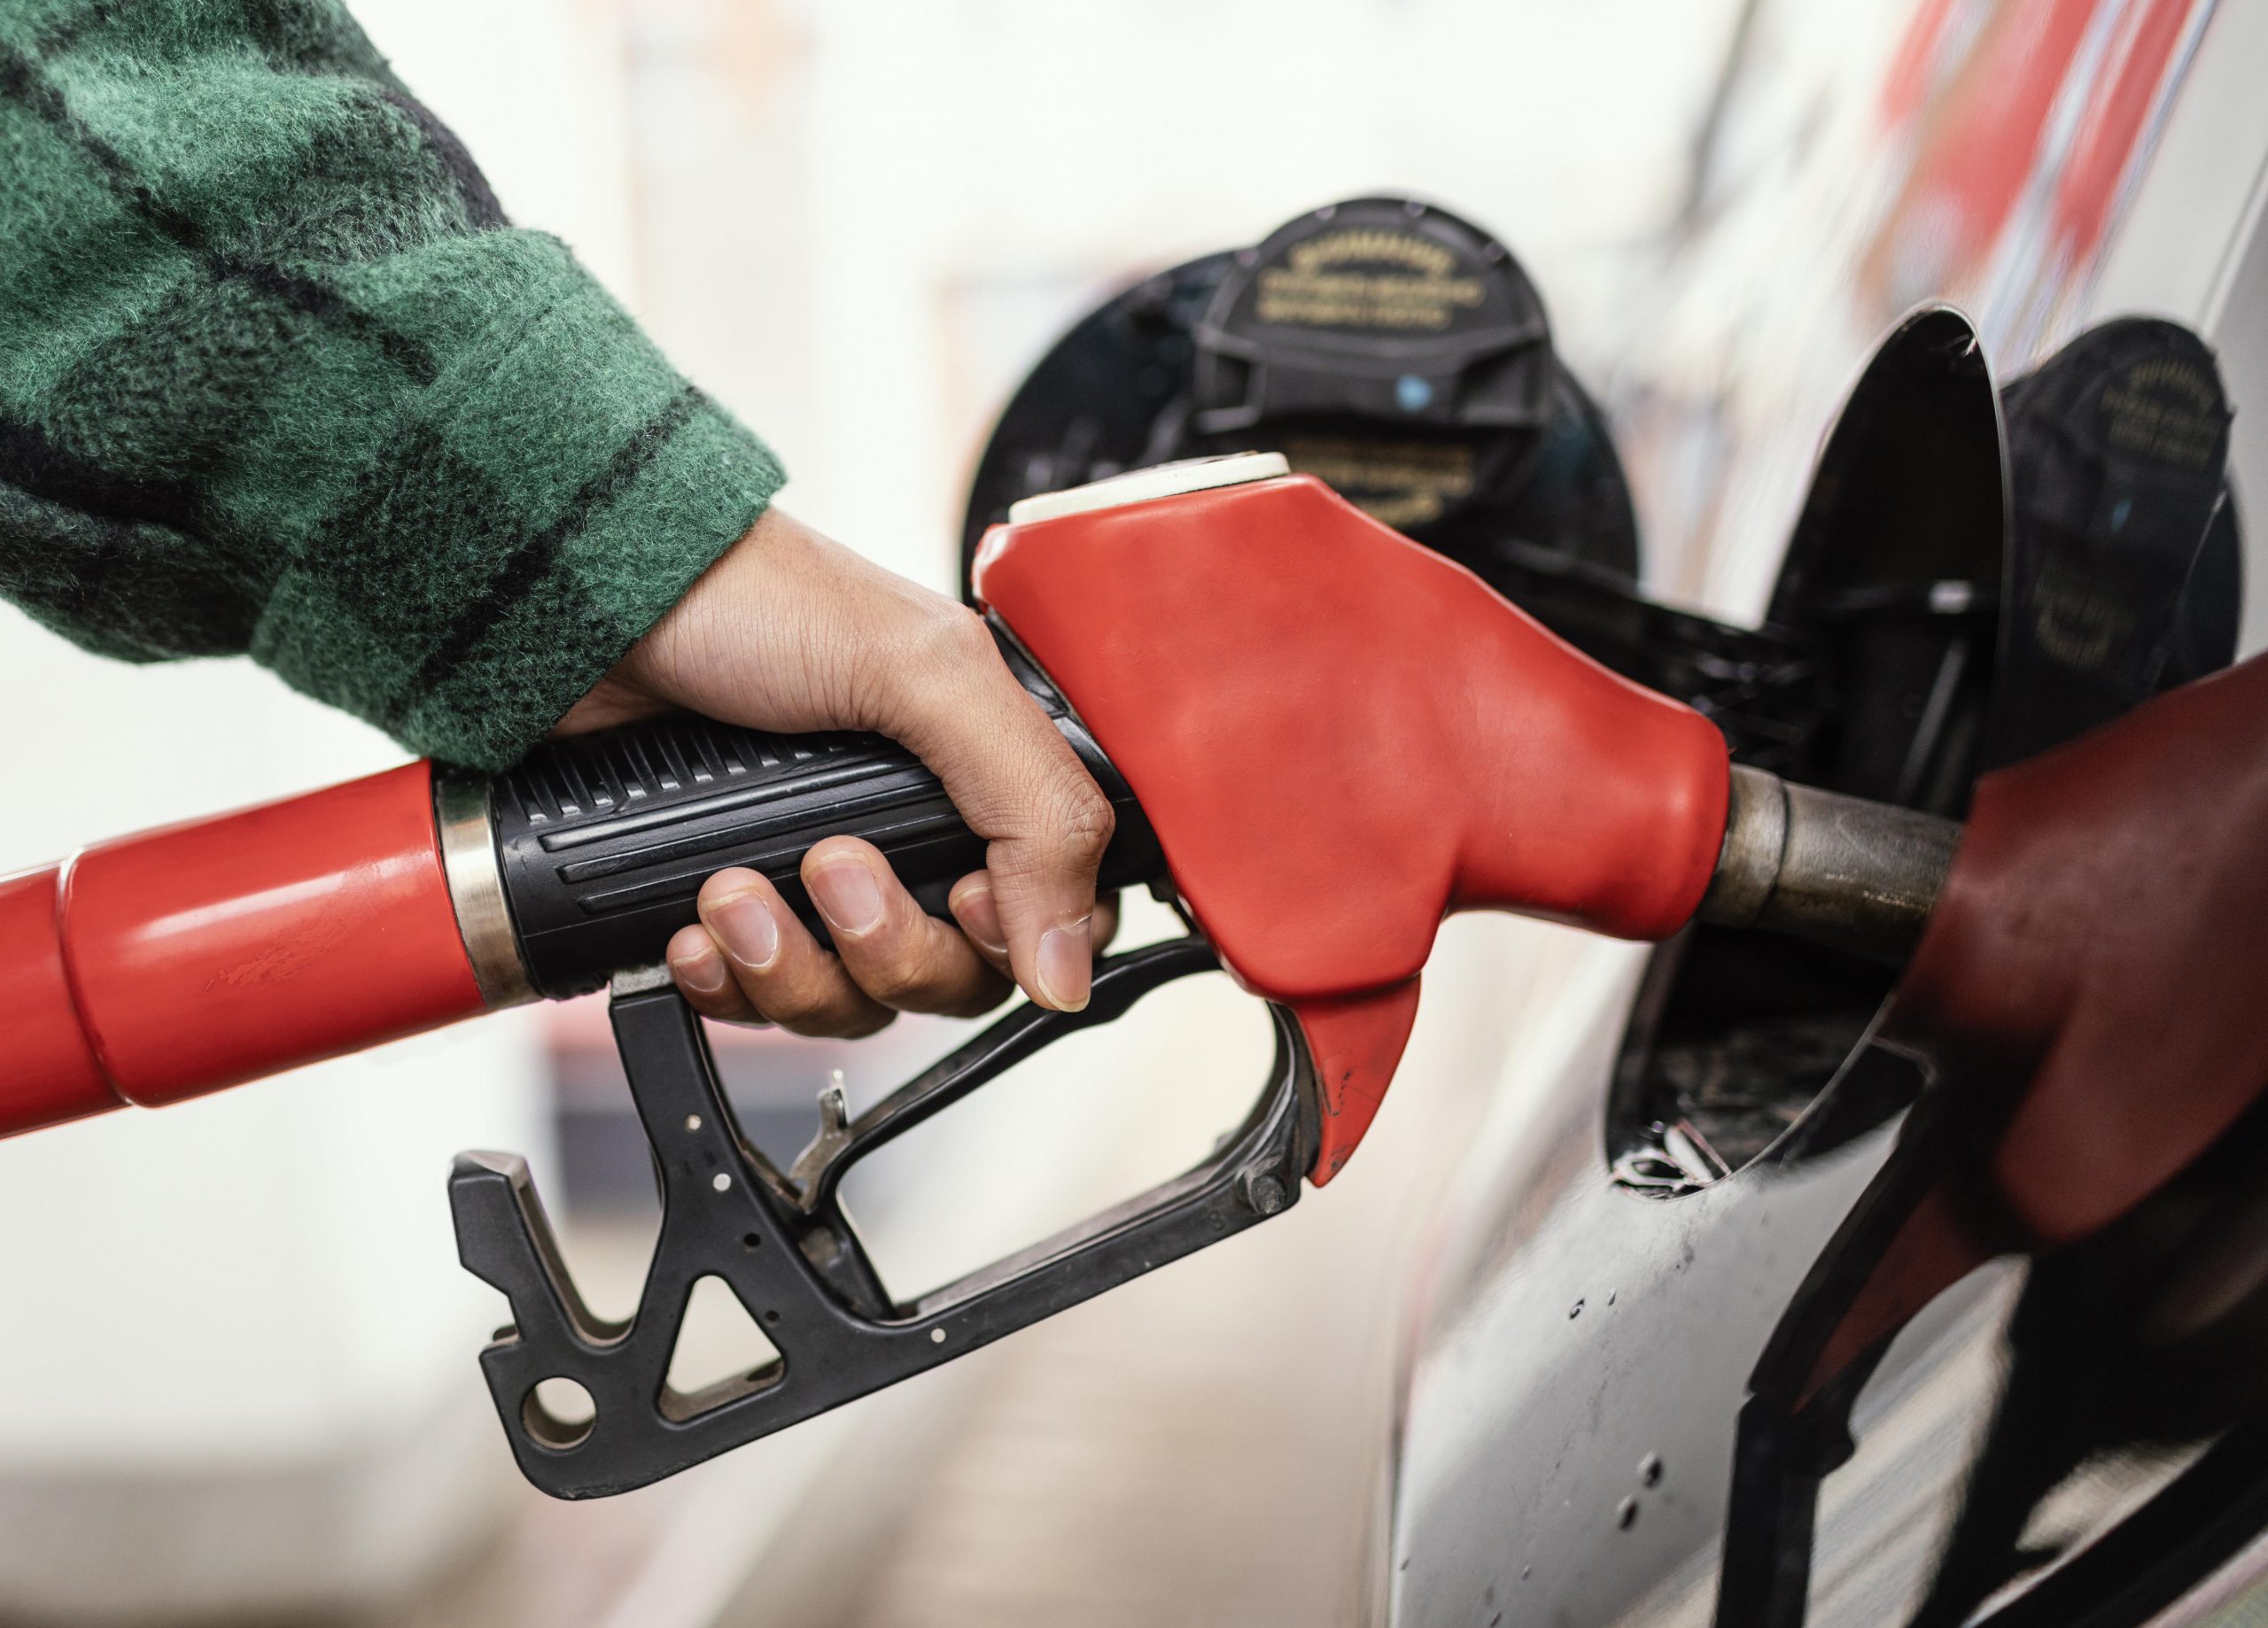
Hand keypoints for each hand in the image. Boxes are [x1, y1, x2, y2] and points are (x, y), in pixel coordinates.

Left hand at [556, 507, 1116, 1033]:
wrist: (587, 600)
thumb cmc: (753, 597)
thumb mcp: (926, 674)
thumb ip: (1032, 809)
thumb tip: (1070, 968)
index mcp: (981, 770)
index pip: (1050, 913)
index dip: (1011, 939)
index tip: (960, 899)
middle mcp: (911, 833)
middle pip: (950, 979)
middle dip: (883, 948)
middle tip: (828, 867)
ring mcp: (818, 877)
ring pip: (853, 1003)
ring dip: (790, 967)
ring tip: (729, 890)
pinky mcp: (735, 907)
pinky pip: (757, 1004)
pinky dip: (724, 983)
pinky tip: (690, 932)